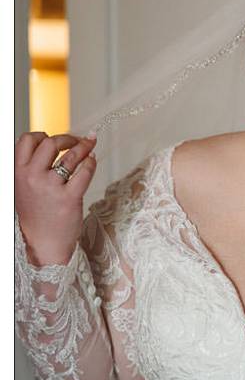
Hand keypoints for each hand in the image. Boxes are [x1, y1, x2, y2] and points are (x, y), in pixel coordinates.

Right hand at [15, 131, 96, 265]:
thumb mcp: (24, 188)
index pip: (28, 139)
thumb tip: (50, 144)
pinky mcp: (69, 197)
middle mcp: (32, 176)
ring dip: (84, 146)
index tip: (55, 138)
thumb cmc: (36, 215)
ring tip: (90, 145)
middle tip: (78, 140)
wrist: (43, 243)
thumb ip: (32, 167)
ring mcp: (51, 187)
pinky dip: (91, 162)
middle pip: (51, 142)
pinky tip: (92, 161)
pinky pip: (84, 171)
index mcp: (18, 172)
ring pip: (71, 155)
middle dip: (68, 138)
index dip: (43, 135)